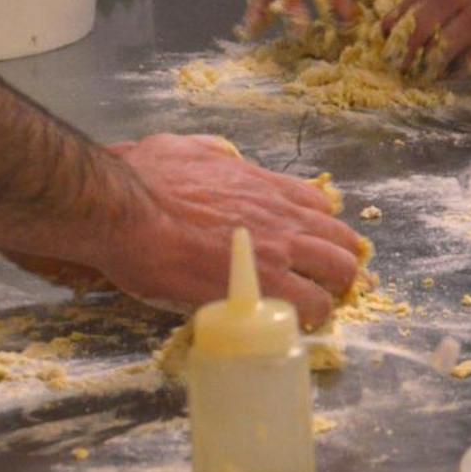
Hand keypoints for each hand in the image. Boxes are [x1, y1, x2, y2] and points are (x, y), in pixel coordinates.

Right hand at [97, 135, 367, 328]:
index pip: (319, 206)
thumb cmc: (144, 179)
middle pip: (341, 239)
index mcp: (263, 184)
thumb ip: (211, 152)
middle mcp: (282, 214)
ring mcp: (279, 250)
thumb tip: (218, 155)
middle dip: (337, 261)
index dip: (318, 229)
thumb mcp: (185, 147)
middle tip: (320, 281)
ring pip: (340, 271)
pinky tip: (294, 324)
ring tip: (314, 306)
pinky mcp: (266, 285)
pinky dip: (312, 316)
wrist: (129, 214)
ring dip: (332, 289)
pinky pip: (313, 305)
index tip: (306, 245)